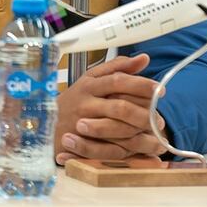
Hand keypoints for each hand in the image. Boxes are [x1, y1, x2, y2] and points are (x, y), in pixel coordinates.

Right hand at [54, 54, 168, 165]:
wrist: (46, 123)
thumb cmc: (74, 99)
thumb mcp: (92, 79)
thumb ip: (118, 67)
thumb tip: (144, 58)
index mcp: (90, 84)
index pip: (118, 81)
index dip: (141, 85)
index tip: (160, 90)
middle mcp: (86, 103)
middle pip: (120, 106)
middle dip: (144, 112)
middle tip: (160, 117)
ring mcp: (84, 123)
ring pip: (116, 127)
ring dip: (138, 132)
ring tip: (155, 133)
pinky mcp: (83, 142)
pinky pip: (108, 147)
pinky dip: (127, 148)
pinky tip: (141, 147)